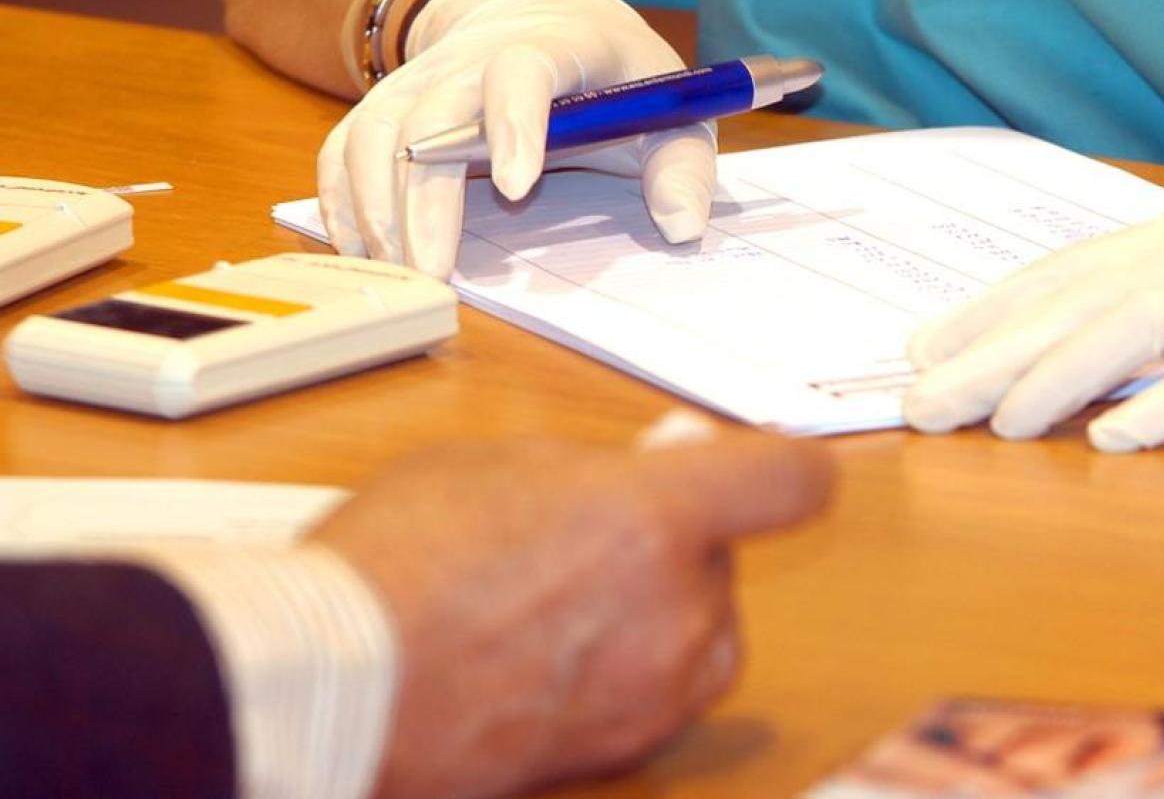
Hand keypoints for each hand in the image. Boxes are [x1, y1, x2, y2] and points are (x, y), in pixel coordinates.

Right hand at [309, 433, 833, 798]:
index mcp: (656, 516)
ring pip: (702, 635)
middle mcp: (676, 610)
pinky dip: (629, 671)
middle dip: (676, 543)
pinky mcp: (622, 751)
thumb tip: (664, 458)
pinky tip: (551, 653)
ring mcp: (653, 690)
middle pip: (726, 564)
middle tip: (592, 532)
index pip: (787, 483)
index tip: (768, 470)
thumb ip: (599, 464)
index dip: (785, 470)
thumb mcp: (498, 464)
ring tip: (562, 597)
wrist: (331, 686)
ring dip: (662, 610)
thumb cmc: (394, 566)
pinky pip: (660, 694)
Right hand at [318, 0, 717, 278]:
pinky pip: (345, 147)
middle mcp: (473, 55)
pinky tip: (367, 251)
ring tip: (400, 271)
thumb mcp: (670, 110)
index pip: (522, 71)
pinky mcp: (388, 104)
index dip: (515, 123)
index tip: (515, 186)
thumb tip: (682, 226)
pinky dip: (346, 200)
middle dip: (426, 195)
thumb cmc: (614, 75)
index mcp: (554, 45)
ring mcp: (422, 77)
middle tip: (435, 270)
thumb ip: (683, 167)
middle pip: (431, 114)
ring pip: (374, 130)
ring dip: (376, 204)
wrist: (542, 11)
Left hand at [902, 163, 1163, 450]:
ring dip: (1050, 377)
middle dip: (986, 351)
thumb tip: (1091, 347)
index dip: (986, 310)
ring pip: (1129, 329)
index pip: (1064, 272)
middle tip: (919, 399)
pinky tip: (1111, 442)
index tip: (923, 345)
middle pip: (1074, 302)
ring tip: (989, 423)